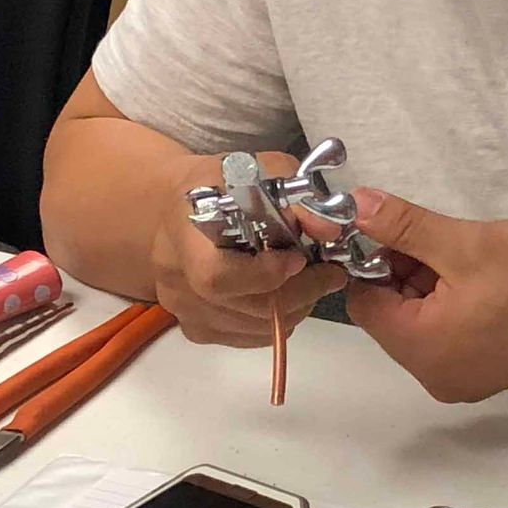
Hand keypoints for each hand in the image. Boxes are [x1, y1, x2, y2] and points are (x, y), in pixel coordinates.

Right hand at [148, 153, 346, 348]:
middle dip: (302, 292)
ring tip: (311, 281)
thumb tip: (328, 227)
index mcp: (183, 234)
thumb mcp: (259, 170)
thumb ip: (296, 196)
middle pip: (247, 307)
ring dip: (296, 307)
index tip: (299, 258)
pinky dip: (278, 321)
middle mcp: (177, 280)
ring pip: (255, 327)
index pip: (217, 275)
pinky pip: (249, 337)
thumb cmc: (219, 185)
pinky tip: (287, 295)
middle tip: (330, 274)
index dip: (265, 274)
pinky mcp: (197, 329)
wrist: (179, 207)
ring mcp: (185, 311)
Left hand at [346, 190, 507, 400]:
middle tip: (441, 243)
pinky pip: (446, 339)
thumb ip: (403, 225)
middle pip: (391, 317)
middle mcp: (432, 376)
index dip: (374, 262)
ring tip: (469, 263)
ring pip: (419, 326)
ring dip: (430, 288)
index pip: (364, 303)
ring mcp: (459, 380)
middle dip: (405, 275)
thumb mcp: (462, 241)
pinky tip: (484, 286)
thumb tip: (356, 205)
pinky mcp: (483, 376)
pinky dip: (452, 308)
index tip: (403, 233)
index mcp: (421, 350)